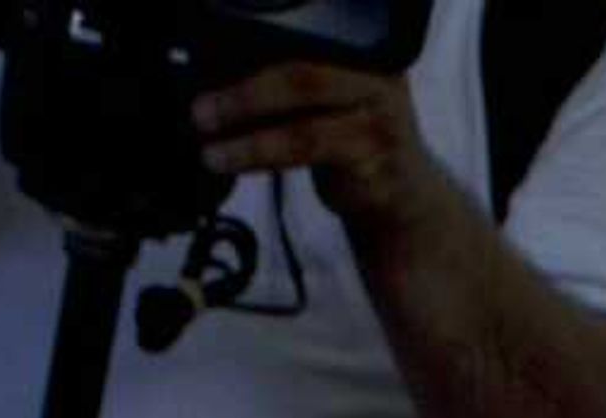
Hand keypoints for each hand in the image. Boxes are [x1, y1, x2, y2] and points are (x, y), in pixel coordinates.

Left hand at [192, 65, 446, 238]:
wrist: (404, 194)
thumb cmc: (353, 137)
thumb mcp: (327, 94)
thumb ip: (289, 78)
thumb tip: (214, 76)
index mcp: (363, 48)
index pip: (303, 36)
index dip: (252, 46)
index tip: (204, 61)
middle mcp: (378, 78)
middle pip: (302, 76)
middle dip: (244, 96)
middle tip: (201, 112)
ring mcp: (379, 122)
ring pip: (305, 127)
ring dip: (250, 141)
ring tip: (211, 150)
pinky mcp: (373, 164)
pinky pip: (311, 160)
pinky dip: (265, 159)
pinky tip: (236, 162)